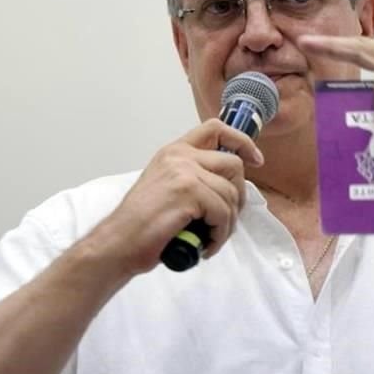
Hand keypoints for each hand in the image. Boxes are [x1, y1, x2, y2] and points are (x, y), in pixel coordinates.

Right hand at [94, 119, 263, 273]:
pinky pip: (223, 213)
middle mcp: (179, 156)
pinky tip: (206, 244)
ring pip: (230, 194)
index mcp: (174, 152)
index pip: (216, 129)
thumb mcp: (166, 187)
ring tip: (211, 238)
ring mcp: (184, 172)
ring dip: (227, 223)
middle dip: (238, 196)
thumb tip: (228, 185)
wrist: (118, 243)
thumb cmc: (141, 224)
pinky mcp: (188, 192)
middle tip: (227, 218)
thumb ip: (192, 176)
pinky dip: (220, 234)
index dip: (241, 142)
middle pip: (233, 165)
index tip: (255, 159)